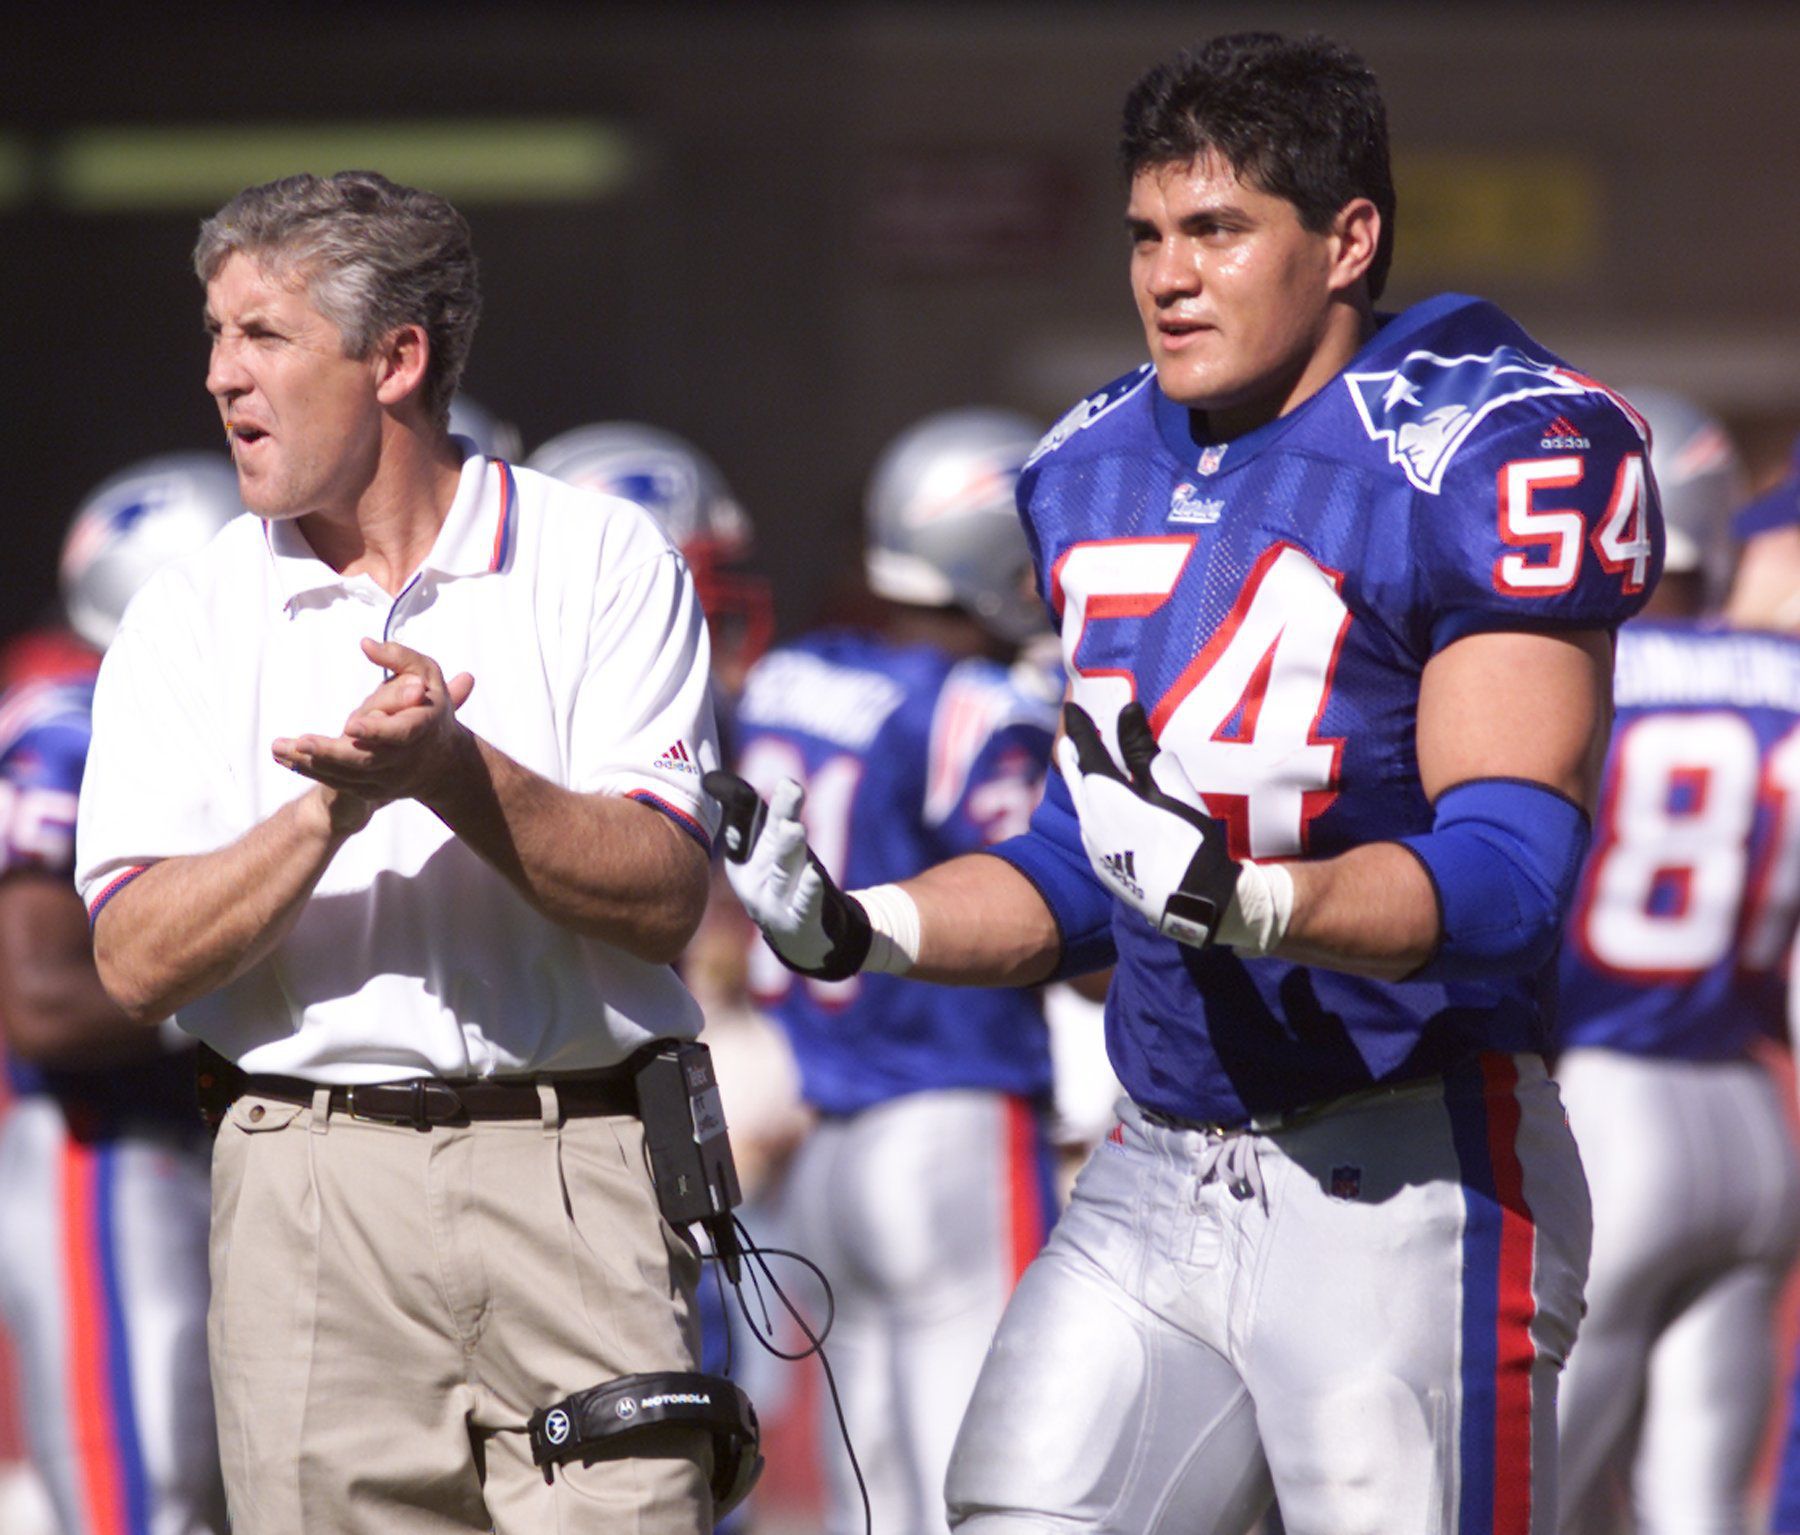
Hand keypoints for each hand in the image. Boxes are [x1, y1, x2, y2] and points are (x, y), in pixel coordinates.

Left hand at [273, 639, 475, 807]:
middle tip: (301, 742)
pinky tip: (285, 757)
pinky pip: (338, 783)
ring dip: (311, 763)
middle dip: (332, 752)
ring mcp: (388, 779)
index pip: (401, 732)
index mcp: (422, 728)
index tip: (352, 725)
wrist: (445, 763)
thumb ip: (399, 657)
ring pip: (347, 774)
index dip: (377, 731)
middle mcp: (406, 759)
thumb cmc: (429, 707)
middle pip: (366, 760)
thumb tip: (366, 645)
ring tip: (279, 748)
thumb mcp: (427, 674)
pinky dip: (311, 771)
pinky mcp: (371, 790)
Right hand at [702, 770, 871, 980]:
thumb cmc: (781, 883)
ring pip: (784, 872)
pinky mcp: (798, 923)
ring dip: (790, 850)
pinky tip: (814, 875)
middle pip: (770, 842)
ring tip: (795, 828)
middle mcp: (755, 880)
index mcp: (743, 860)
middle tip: (791, 788)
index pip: (746, 826)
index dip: (751, 803)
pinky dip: (808, 891)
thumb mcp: (766, 849)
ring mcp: (775, 903)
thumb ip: (749, 815)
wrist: (799, 939)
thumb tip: (715, 778)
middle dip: (780, 814)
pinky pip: (803, 905)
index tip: (770, 779)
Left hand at [1057, 701, 1239, 947]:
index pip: (1088, 750)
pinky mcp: (1103, 867)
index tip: (1071, 706)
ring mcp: (1094, 847)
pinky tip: (1100, 814)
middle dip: (1073, 757)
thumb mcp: (1168, 788)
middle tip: (1069, 740)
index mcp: (1104, 796)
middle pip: (1077, 780)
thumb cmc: (1184, 837)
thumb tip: (1126, 710)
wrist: (1190, 899)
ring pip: (1082, 806)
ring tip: (1083, 771)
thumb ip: (1142, 749)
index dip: (1081, 727)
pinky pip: (1090, 830)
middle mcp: (1090, 820)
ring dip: (1082, 785)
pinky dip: (1091, 811)